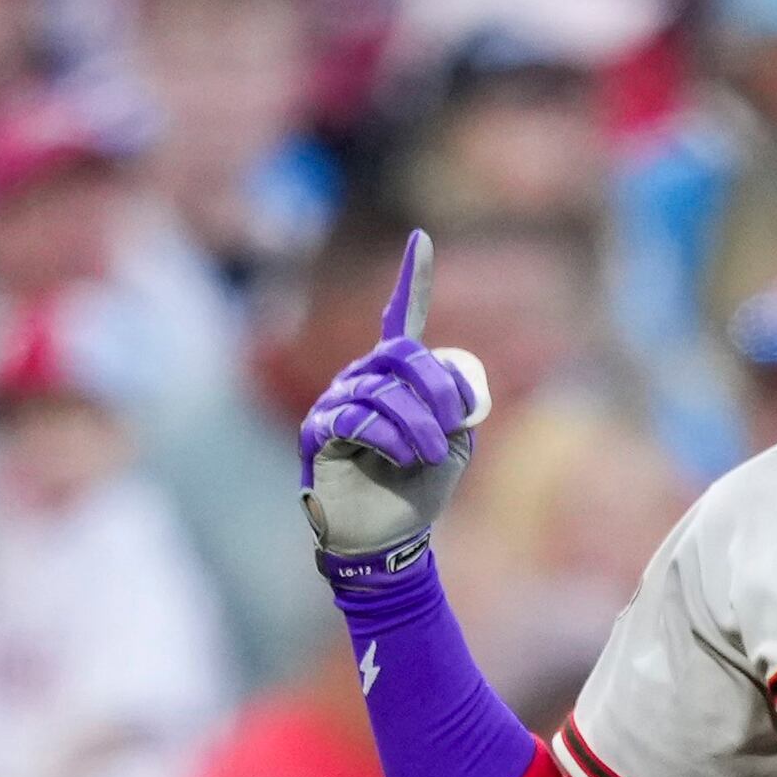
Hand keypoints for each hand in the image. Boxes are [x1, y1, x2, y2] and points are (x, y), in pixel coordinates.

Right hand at [299, 230, 493, 567]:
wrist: (391, 538)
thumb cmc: (419, 490)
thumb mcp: (456, 440)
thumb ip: (459, 400)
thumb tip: (453, 377)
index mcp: (394, 377)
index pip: (400, 320)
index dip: (411, 280)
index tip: (420, 238)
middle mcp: (360, 379)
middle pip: (401, 354)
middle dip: (436, 389)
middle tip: (452, 426)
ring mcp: (334, 403)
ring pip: (382, 391)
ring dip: (417, 426)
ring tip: (426, 456)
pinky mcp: (317, 433)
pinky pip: (355, 418)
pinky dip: (387, 438)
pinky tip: (399, 458)